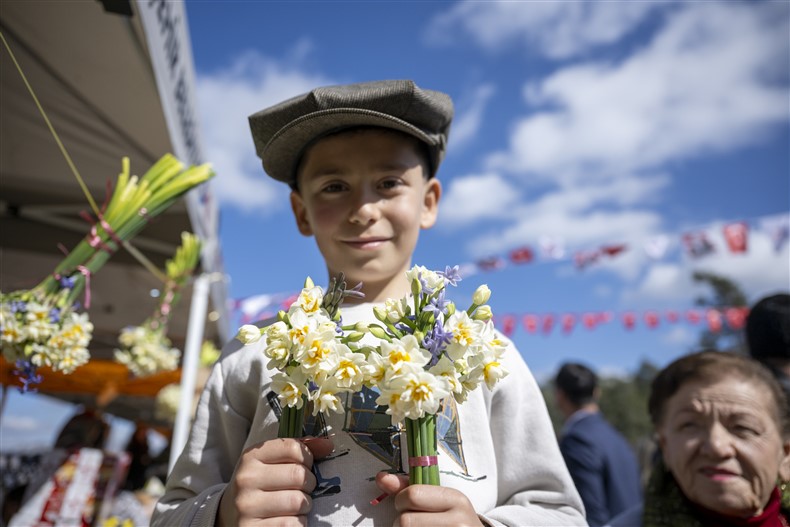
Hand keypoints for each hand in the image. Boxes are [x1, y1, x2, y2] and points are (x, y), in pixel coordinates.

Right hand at [218, 437, 333, 526]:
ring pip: (299, 502)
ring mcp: (247, 507)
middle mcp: (246, 479)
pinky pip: (293, 524)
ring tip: (294, 506)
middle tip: (301, 489)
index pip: (293, 448)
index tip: (304, 465)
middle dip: (308, 483)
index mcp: (251, 457)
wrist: (230, 516)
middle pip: (299, 475)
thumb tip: (328, 444)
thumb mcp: (271, 463)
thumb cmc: (260, 485)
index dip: (307, 458)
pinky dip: (298, 523)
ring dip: (304, 506)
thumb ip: (299, 450)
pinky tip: (286, 520)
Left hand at [375, 471, 483, 526]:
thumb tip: (381, 477)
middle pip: (405, 521)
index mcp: (456, 499)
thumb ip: (409, 488)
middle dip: (401, 522)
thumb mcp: (439, 501)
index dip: (401, 501)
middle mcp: (458, 522)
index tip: (408, 506)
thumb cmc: (452, 521)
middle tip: (413, 524)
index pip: (412, 495)